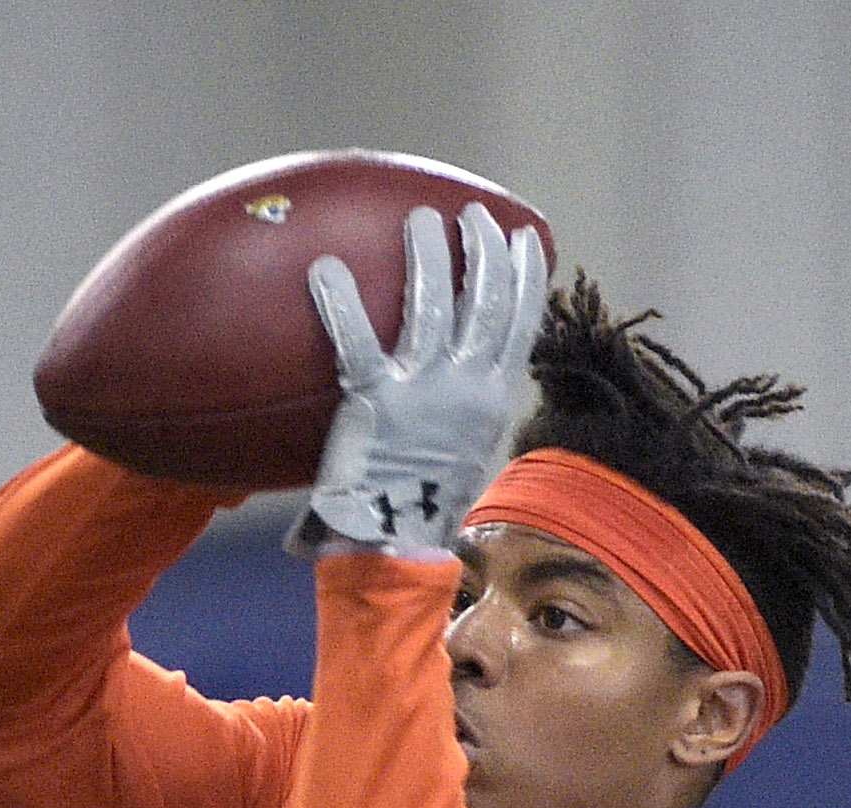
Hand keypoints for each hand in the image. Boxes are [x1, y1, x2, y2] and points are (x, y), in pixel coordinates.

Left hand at [294, 201, 547, 556]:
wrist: (394, 551)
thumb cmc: (419, 511)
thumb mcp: (460, 457)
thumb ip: (460, 413)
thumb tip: (449, 383)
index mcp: (493, 403)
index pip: (521, 324)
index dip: (527, 275)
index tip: (526, 237)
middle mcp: (467, 391)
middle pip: (487, 301)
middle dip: (484, 247)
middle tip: (470, 212)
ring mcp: (423, 394)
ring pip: (434, 304)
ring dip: (428, 254)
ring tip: (418, 220)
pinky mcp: (374, 403)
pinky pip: (356, 341)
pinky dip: (339, 301)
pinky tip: (324, 267)